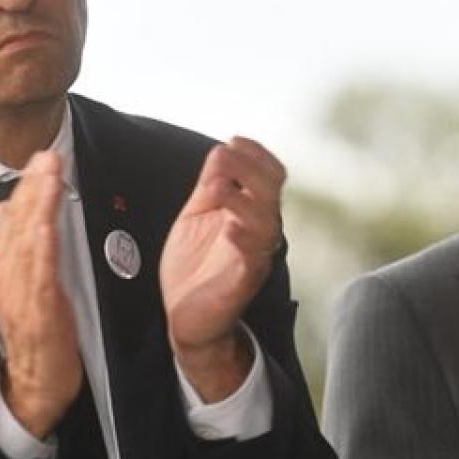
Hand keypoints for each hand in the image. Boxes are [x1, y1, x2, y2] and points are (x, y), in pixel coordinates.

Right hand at [0, 150, 80, 438]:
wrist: (35, 380)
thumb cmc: (36, 330)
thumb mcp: (23, 281)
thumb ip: (17, 244)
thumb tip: (7, 208)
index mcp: (5, 265)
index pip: (14, 217)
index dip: (28, 185)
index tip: (42, 157)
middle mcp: (8, 274)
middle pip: (19, 222)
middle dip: (33, 187)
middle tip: (46, 155)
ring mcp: (21, 292)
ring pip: (28, 241)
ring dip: (37, 207)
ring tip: (48, 178)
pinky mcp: (38, 310)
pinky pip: (38, 274)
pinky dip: (41, 249)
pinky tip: (46, 226)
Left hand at [161, 137, 284, 401]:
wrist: (186, 318)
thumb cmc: (195, 267)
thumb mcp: (197, 215)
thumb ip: (210, 184)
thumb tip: (221, 149)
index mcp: (250, 211)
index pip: (271, 174)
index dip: (257, 153)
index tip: (234, 140)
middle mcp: (258, 231)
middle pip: (272, 191)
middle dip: (250, 168)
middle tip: (226, 155)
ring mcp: (253, 255)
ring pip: (266, 222)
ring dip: (244, 200)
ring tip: (219, 188)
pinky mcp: (243, 281)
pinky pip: (253, 258)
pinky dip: (244, 239)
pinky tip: (230, 227)